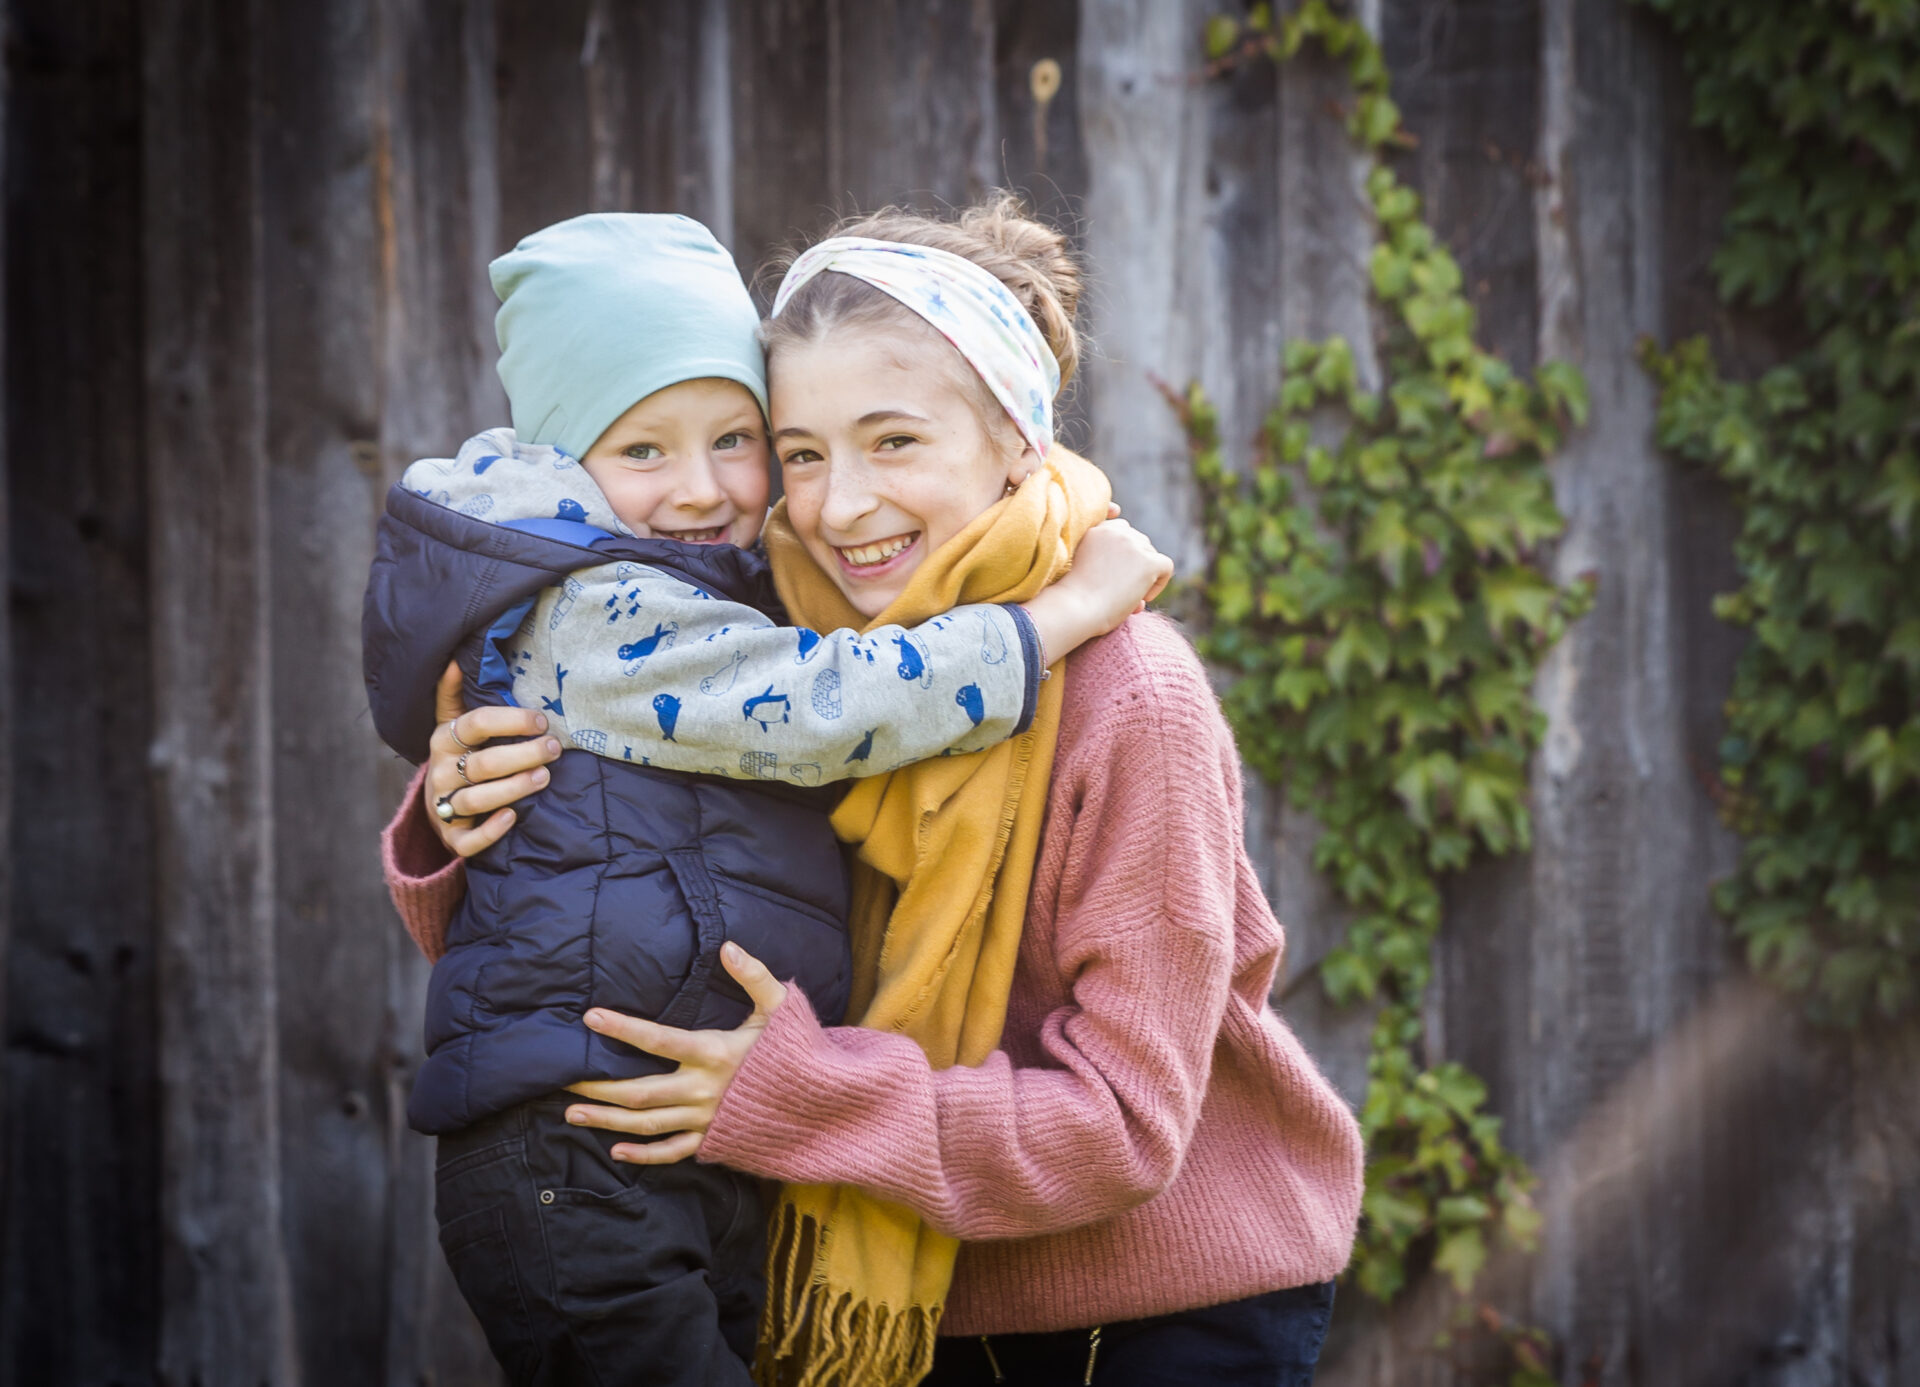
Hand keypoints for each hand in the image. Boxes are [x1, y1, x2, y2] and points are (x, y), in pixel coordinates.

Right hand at [423, 662, 562, 856]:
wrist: (439, 802)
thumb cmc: (459, 754)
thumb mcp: (453, 721)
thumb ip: (454, 692)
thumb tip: (458, 659)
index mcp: (443, 739)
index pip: (475, 724)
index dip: (511, 720)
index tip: (542, 719)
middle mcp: (440, 772)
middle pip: (483, 764)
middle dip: (523, 755)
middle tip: (554, 748)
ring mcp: (443, 805)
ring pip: (477, 799)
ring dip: (513, 788)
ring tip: (544, 777)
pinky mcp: (451, 837)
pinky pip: (467, 840)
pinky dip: (489, 831)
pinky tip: (513, 818)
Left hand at [562, 943, 787, 1163]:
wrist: (821, 1102)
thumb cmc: (797, 1050)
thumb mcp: (781, 1007)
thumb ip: (754, 976)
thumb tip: (728, 947)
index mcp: (715, 1053)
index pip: (658, 1040)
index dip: (622, 1028)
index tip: (590, 1017)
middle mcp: (704, 1090)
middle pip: (638, 1092)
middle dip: (597, 1087)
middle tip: (562, 1080)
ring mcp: (706, 1119)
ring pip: (646, 1124)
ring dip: (607, 1120)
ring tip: (573, 1113)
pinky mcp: (713, 1141)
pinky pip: (672, 1153)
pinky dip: (643, 1156)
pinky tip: (616, 1151)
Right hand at [1018, 518, 1173, 662]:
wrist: (1077, 608)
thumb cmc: (1076, 598)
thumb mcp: (1087, 570)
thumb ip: (1109, 565)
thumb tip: (1135, 580)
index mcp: (1097, 530)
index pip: (1122, 530)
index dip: (1124, 553)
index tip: (1118, 573)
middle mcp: (1116, 532)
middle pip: (1140, 541)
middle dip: (1136, 564)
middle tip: (1124, 589)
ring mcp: (1133, 545)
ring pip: (1152, 555)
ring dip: (1146, 575)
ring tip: (1129, 597)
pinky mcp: (1147, 562)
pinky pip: (1166, 567)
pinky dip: (1159, 584)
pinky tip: (1143, 598)